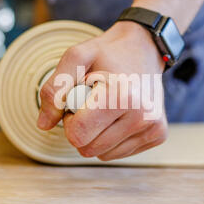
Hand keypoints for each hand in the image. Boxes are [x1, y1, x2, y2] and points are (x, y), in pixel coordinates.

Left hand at [37, 21, 167, 160]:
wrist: (144, 48)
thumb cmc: (107, 53)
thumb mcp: (76, 57)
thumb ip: (55, 89)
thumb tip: (44, 124)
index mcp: (122, 96)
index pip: (78, 135)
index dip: (69, 120)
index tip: (77, 101)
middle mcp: (142, 115)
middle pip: (88, 148)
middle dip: (82, 129)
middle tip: (91, 103)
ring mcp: (153, 127)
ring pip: (103, 154)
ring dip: (96, 135)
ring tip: (106, 108)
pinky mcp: (158, 134)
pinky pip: (119, 154)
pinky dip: (112, 139)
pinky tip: (119, 115)